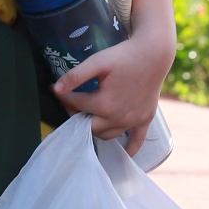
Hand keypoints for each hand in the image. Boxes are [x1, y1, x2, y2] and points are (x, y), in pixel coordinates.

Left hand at [54, 30, 173, 154]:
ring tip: (89, 116)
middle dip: (77, 115)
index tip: (56, 89)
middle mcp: (118, 118)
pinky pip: (136, 142)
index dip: (64, 96)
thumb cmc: (123, 56)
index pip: (76, 105)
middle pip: (89, 126)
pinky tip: (123, 154)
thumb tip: (55, 88)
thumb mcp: (97, 62)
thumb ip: (75, 76)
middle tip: (72, 103)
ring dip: (95, 129)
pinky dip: (129, 149)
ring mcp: (133, 122)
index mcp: (104, 104)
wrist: (153, 54)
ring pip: (107, 135)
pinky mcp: (145, 120)